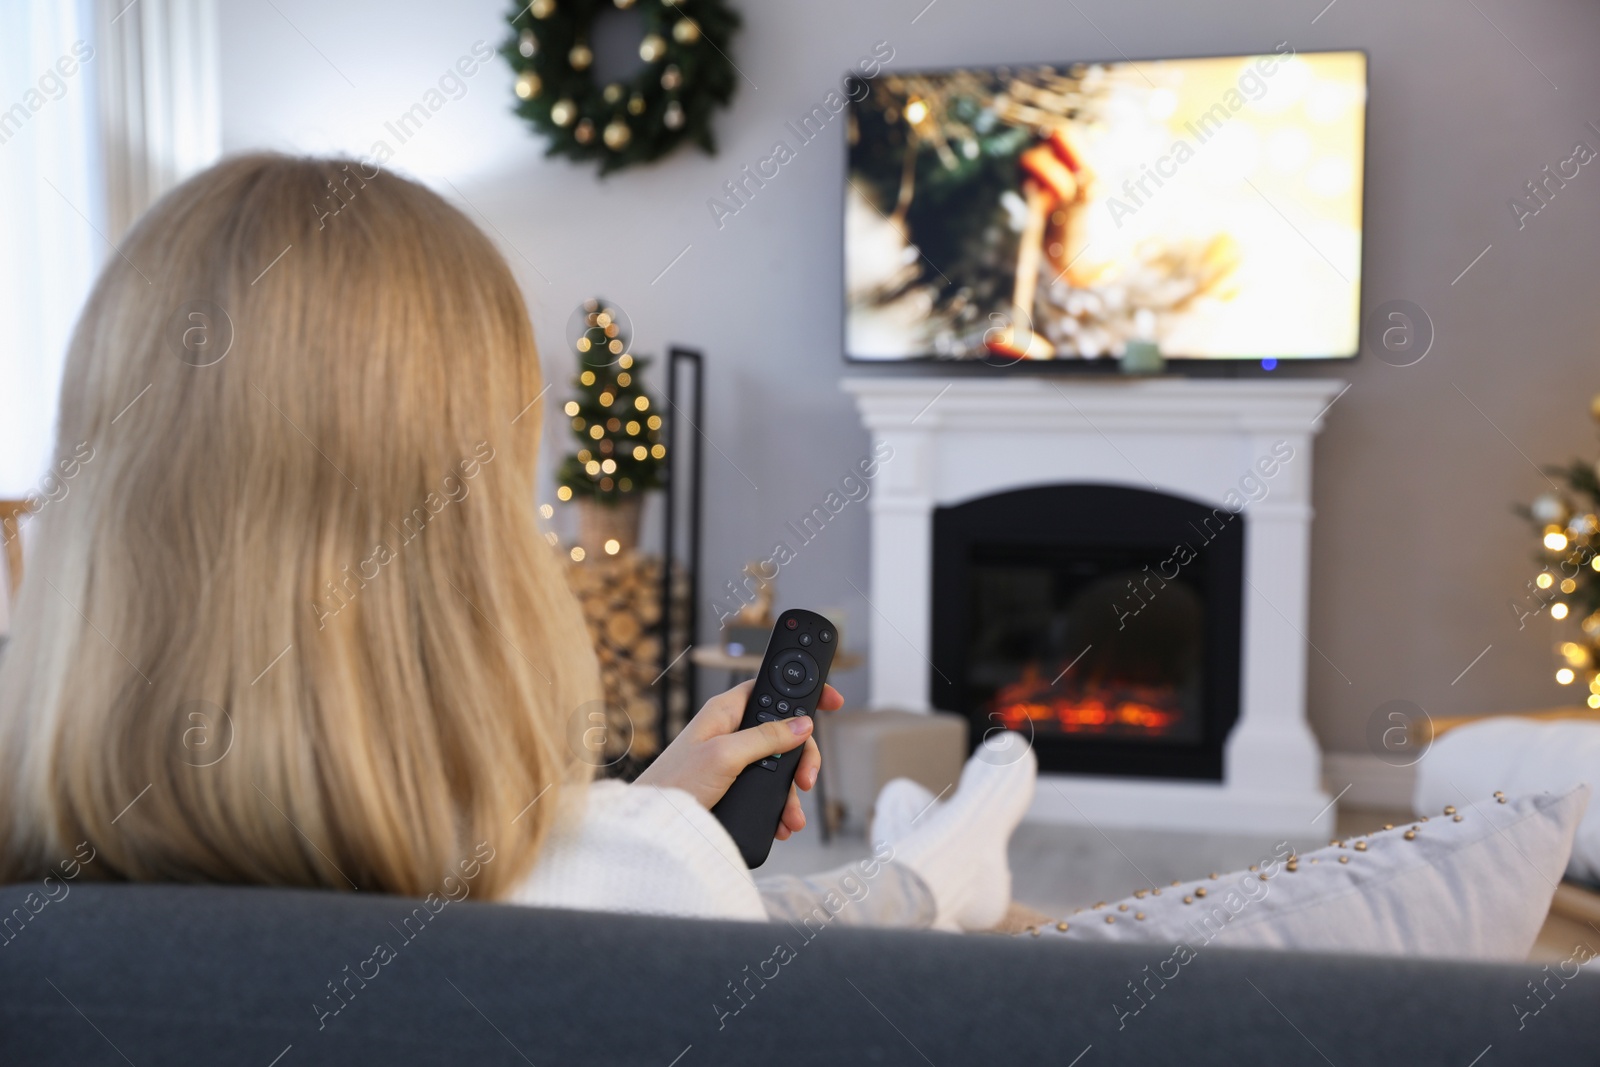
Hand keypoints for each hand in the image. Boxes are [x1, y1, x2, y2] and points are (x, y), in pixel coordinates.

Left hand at [635, 680, 841, 840]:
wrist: (652, 824)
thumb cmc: (675, 784)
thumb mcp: (725, 756)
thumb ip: (765, 737)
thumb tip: (802, 723)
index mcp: (726, 711)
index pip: (772, 688)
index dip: (802, 691)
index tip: (833, 700)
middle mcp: (731, 730)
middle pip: (784, 731)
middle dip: (801, 756)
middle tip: (807, 778)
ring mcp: (733, 758)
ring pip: (778, 764)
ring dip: (791, 789)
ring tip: (793, 814)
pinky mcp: (733, 783)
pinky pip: (766, 787)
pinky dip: (779, 804)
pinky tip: (782, 821)